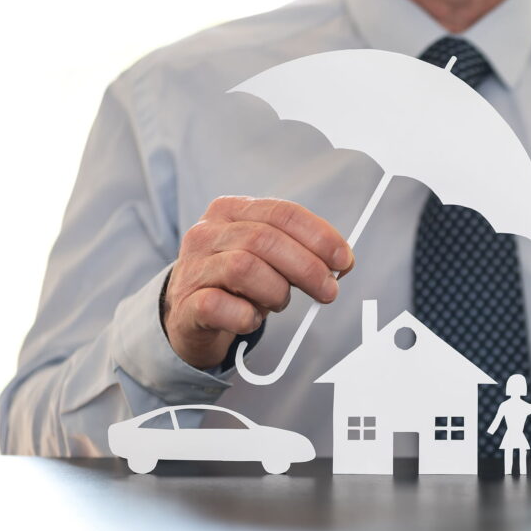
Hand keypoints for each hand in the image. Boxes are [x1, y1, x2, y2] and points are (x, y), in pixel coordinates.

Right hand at [163, 196, 352, 368]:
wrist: (188, 314)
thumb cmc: (237, 282)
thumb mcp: (268, 256)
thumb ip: (300, 251)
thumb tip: (342, 262)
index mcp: (232, 210)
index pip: (283, 213)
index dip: (319, 236)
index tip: (343, 260)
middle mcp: (207, 233)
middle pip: (266, 239)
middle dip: (307, 268)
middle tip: (328, 291)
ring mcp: (193, 267)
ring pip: (244, 268)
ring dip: (276, 292)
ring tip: (279, 303)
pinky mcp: (186, 304)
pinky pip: (219, 306)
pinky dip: (246, 317)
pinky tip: (252, 319)